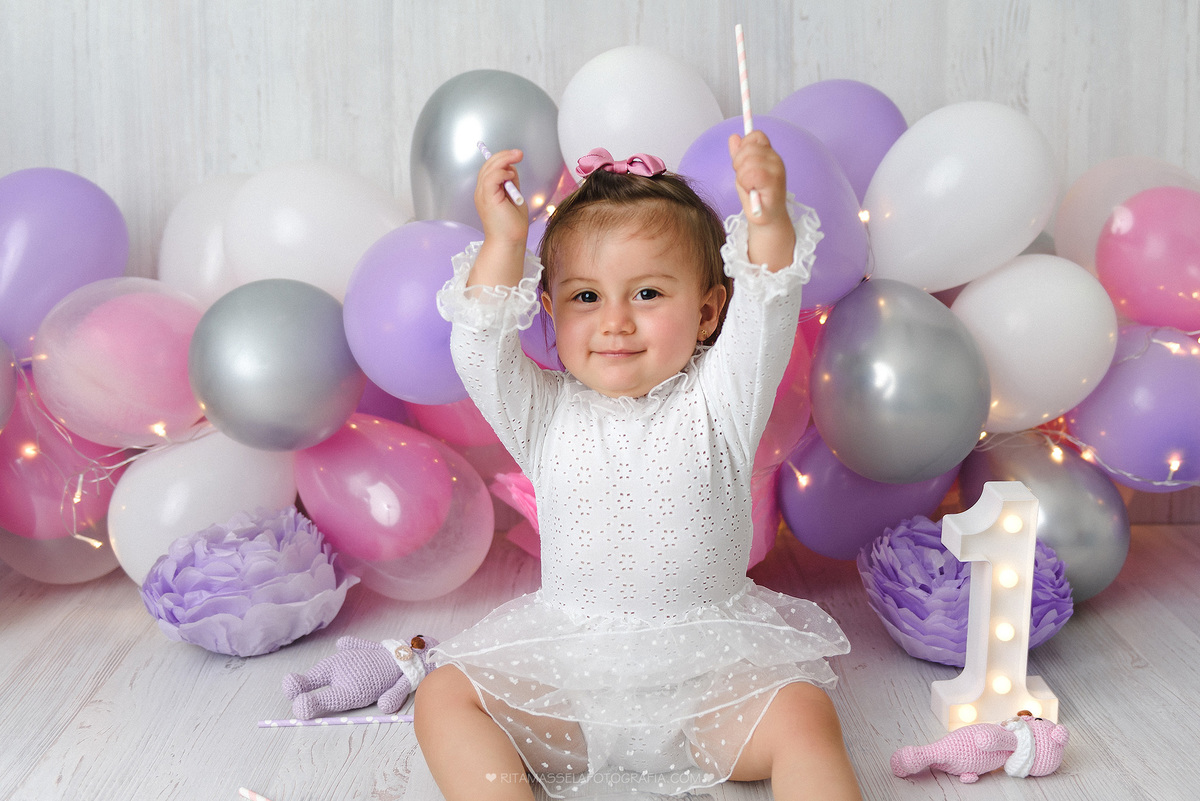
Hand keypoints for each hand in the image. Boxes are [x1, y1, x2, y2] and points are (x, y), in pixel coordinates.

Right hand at [474, 148, 528, 246]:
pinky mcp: (488, 199)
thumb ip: (511, 183)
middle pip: (487, 166)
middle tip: (518, 153)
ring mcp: (482, 195)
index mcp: (487, 192)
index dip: (501, 159)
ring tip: (517, 157)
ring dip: (503, 160)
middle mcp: (481, 192)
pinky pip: (491, 178)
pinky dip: (501, 172)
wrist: (510, 242)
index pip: (490, 169)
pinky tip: (511, 175)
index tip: (516, 155)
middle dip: (503, 155)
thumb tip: (512, 168)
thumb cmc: (513, 225)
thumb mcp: (514, 197)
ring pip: (488, 169)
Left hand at [728, 132, 795, 270]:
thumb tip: (734, 137)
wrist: (766, 219)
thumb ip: (739, 155)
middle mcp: (776, 158)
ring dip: (742, 176)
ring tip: (749, 187)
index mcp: (769, 153)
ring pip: (748, 161)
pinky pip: (752, 174)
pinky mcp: (775, 182)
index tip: (742, 164)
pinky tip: (752, 191)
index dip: (744, 147)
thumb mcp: (743, 172)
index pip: (755, 136)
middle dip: (739, 164)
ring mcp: (777, 169)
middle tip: (745, 180)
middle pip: (748, 148)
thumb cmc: (755, 196)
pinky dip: (746, 183)